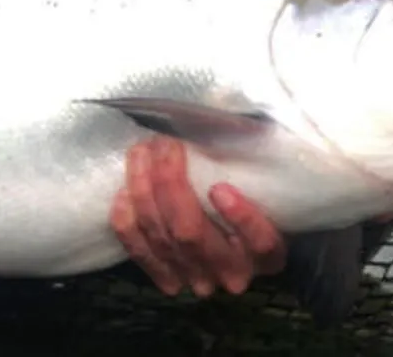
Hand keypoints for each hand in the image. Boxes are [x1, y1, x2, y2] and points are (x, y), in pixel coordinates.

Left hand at [109, 136, 287, 297]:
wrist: (234, 242)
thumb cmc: (253, 201)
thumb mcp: (265, 188)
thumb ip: (252, 163)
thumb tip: (230, 112)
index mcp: (268, 254)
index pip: (261, 244)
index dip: (241, 219)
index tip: (220, 188)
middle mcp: (232, 272)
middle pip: (192, 235)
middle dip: (170, 184)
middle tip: (163, 143)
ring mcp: (196, 279)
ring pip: (161, 238)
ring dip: (143, 189)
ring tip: (140, 152)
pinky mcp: (168, 279)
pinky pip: (140, 252)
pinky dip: (127, 222)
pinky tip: (124, 192)